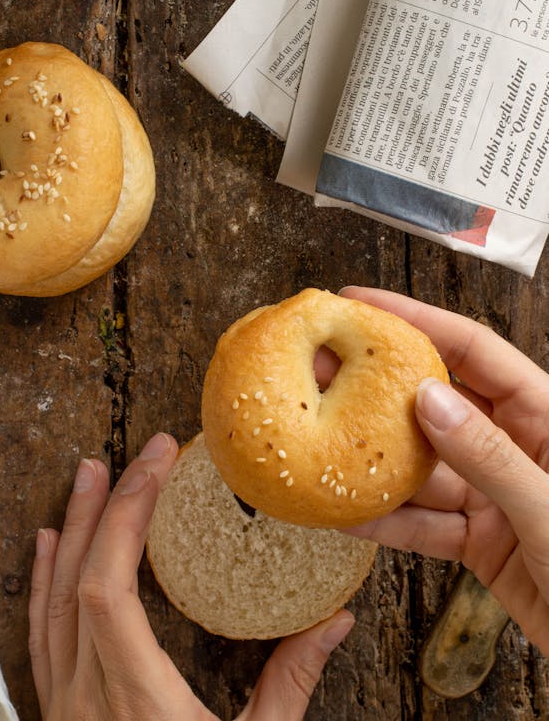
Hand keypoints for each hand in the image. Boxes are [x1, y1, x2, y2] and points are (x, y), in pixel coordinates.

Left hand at [28, 432, 354, 719]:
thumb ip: (289, 687)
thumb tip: (336, 619)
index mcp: (134, 702)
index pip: (108, 588)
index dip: (126, 517)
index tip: (157, 464)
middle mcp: (86, 699)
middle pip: (77, 581)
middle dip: (107, 507)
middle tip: (135, 454)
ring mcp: (66, 709)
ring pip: (52, 602)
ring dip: (73, 532)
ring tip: (90, 476)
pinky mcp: (61, 715)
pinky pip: (41, 635)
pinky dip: (45, 581)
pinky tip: (52, 546)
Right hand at [340, 286, 548, 654]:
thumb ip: (490, 457)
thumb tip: (428, 399)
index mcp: (546, 418)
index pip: (474, 351)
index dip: (418, 321)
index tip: (362, 304)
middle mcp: (517, 448)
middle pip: (438, 404)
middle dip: (379, 388)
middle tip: (321, 370)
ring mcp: (497, 495)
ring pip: (424, 468)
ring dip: (375, 461)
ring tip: (320, 441)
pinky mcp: (483, 543)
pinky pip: (425, 524)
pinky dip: (387, 522)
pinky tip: (346, 515)